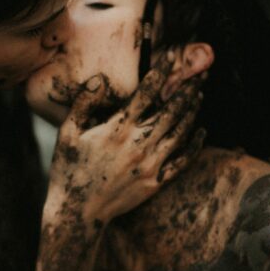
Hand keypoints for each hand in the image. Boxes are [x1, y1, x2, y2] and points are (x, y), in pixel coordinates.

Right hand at [45, 51, 205, 223]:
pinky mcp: (155, 182)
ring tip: (199, 96)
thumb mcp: (68, 133)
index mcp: (117, 130)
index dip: (160, 73)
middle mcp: (138, 145)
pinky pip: (182, 161)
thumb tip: (101, 79)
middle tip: (198, 75)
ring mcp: (149, 165)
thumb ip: (84, 103)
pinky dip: (194, 145)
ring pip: (180, 133)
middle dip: (186, 90)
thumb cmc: (68, 170)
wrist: (78, 212)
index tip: (171, 58)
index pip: (145, 94)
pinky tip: (201, 132)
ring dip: (191, 112)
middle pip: (171, 111)